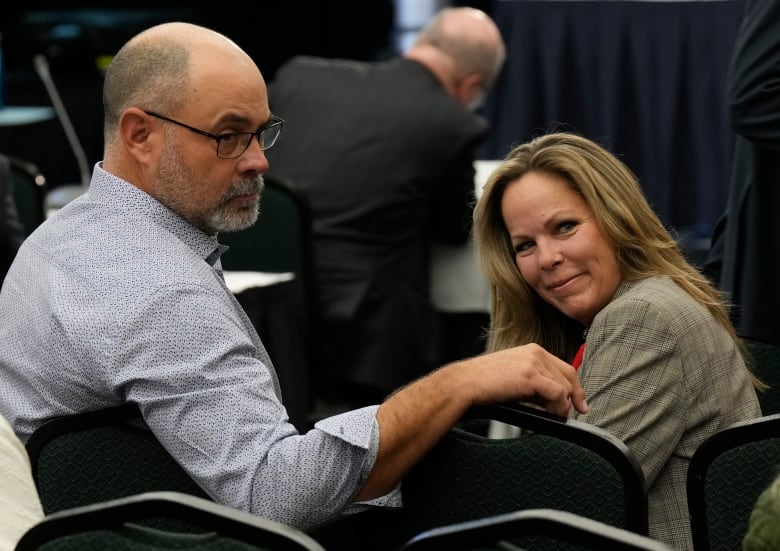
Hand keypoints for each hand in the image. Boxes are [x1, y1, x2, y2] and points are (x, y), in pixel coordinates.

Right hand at [458, 343, 587, 416]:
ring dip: (562, 406)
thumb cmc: (485, 384)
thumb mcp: (515, 379)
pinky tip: (550, 414)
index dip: (576, 388)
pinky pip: (557, 393)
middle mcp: (536, 352)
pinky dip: (558, 407)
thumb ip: (537, 384)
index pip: (565, 368)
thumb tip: (556, 400)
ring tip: (552, 416)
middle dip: (572, 399)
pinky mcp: (530, 375)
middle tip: (564, 416)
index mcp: (533, 350)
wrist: (465, 383)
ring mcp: (534, 362)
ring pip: (565, 387)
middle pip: (569, 377)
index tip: (580, 405)